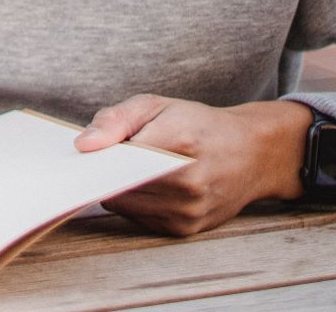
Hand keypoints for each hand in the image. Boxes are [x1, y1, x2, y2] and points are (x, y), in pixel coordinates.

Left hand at [75, 95, 313, 235]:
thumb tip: (83, 145)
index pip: (120, 158)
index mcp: (180, 142)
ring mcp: (189, 210)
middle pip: (118, 184)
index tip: (87, 153)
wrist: (252, 154)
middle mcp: (188, 182)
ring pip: (123, 205)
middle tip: (115, 157)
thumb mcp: (156, 106)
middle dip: (108, 171)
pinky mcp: (186, 229)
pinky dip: (135, 203)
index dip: (100, 157)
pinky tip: (151, 186)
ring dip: (120, 189)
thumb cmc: (199, 125)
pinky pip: (138, 218)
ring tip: (139, 169)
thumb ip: (116, 120)